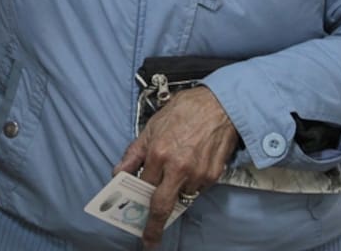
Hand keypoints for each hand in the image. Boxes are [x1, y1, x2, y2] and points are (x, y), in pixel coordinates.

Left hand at [113, 86, 237, 248]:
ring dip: (176, 193)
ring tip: (178, 174)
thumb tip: (119, 173)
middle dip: (153, 227)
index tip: (133, 215)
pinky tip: (192, 165)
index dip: (135, 201)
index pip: (142, 187)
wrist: (220, 103)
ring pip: (181, 197)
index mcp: (159, 153)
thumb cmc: (186, 110)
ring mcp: (198, 174)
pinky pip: (198, 189)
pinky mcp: (213, 175)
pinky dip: (192, 184)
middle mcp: (178, 167)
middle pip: (162, 207)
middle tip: (149, 240)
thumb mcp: (152, 126)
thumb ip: (134, 153)